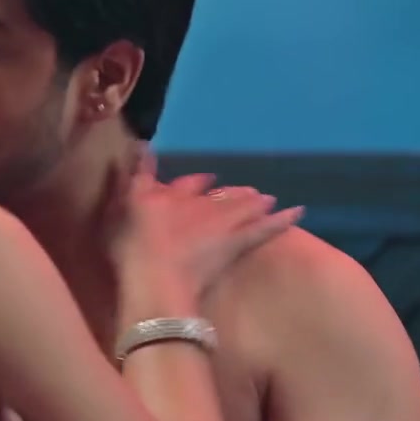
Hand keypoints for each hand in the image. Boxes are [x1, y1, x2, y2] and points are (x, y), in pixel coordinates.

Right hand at [112, 147, 302, 299]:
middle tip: (241, 192)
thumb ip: (134, 177)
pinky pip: (265, 229)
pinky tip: (299, 211)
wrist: (157, 276)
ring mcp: (220, 222)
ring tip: (265, 199)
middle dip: (228, 193)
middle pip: (218, 195)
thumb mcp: (120, 210)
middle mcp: (197, 204)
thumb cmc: (131, 249)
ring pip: (242, 206)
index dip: (194, 183)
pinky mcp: (237, 242)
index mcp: (168, 195)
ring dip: (253, 202)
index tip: (203, 180)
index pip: (185, 184)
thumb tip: (142, 145)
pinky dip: (283, 219)